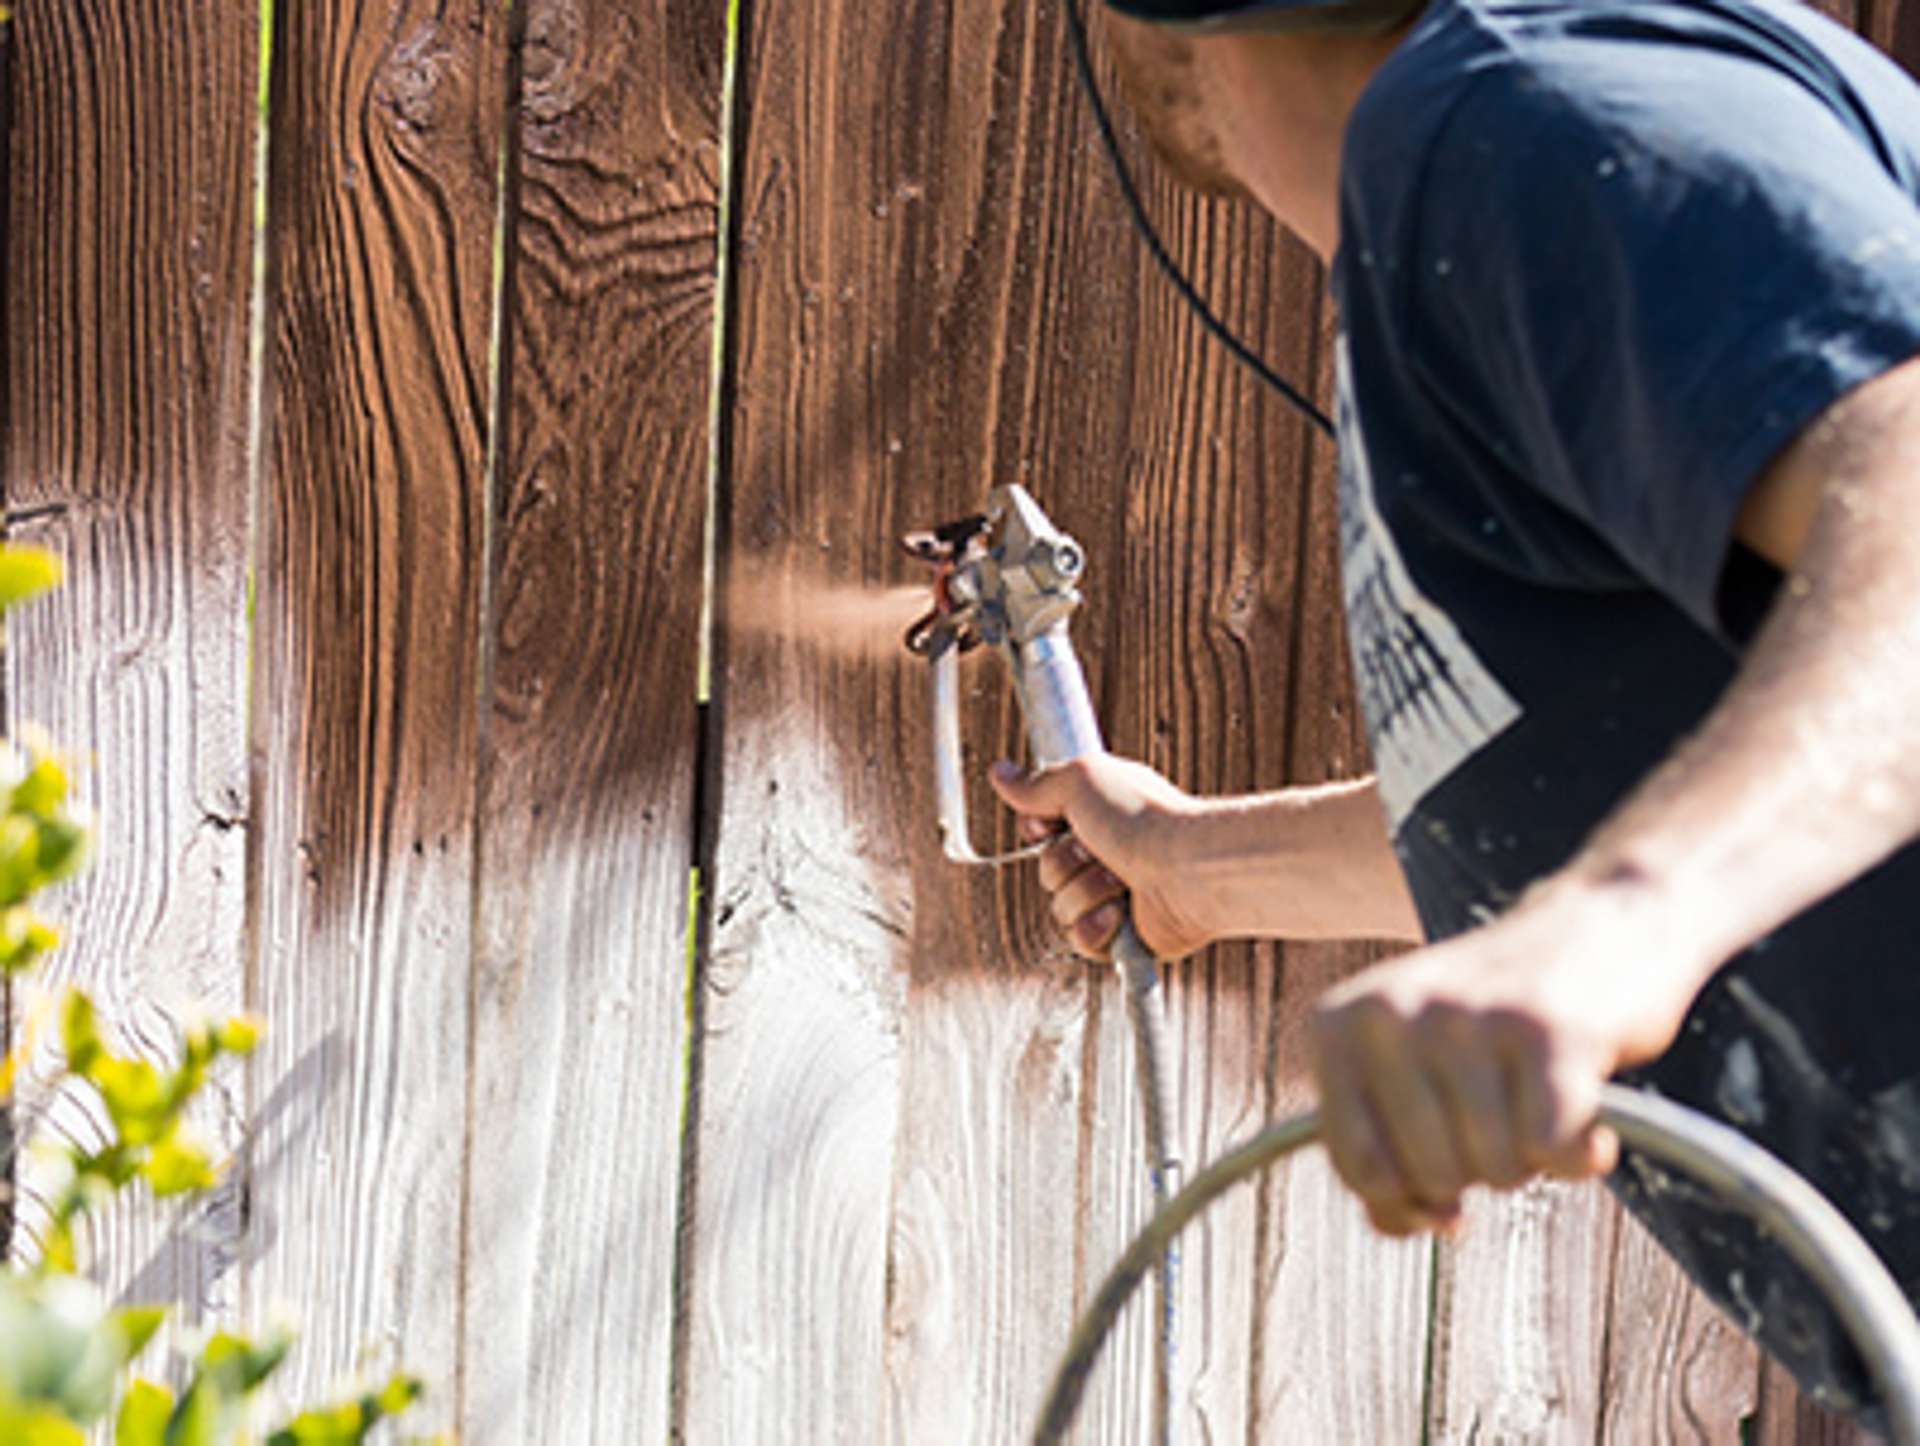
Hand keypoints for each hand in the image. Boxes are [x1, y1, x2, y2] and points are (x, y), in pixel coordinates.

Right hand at [989, 754, 1215, 960]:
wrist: (1186, 869)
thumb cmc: (1143, 818)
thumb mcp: (1080, 780)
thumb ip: (1037, 784)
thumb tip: (999, 773)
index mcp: (1099, 817)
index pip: (1042, 831)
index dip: (1040, 829)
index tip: (1053, 822)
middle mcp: (1106, 856)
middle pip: (1046, 871)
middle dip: (1065, 863)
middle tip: (1099, 850)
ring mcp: (1115, 898)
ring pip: (1060, 907)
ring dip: (1085, 892)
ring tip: (1120, 880)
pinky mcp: (1122, 937)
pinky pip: (1080, 941)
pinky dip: (1096, 928)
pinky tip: (1119, 913)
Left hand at [1308, 879, 1705, 1234]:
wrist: (1599, 926)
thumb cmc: (1495, 1019)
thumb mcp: (1410, 1068)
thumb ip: (1382, 1147)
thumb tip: (1399, 1224)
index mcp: (1339, 1024)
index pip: (1356, 1165)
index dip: (1405, 1198)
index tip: (1440, 1182)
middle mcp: (1391, 1012)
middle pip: (1430, 1176)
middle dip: (1477, 1169)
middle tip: (1503, 1111)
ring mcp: (1467, 1017)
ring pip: (1494, 1169)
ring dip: (1531, 1157)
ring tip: (1536, 1095)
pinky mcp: (1547, 1030)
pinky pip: (1553, 1150)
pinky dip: (1580, 1154)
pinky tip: (1587, 1113)